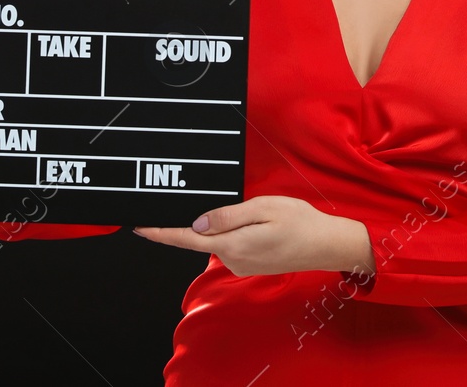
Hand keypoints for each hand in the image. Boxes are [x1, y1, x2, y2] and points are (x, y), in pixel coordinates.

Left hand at [133, 196, 374, 276]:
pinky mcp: (250, 265)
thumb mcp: (263, 207)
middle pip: (200, 237)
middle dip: (193, 222)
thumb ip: (227, 215)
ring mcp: (242, 265)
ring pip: (217, 240)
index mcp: (232, 245)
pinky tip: (250, 222)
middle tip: (194, 202)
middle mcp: (232, 260)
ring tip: (246, 210)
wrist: (327, 245)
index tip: (138, 227)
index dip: (160, 232)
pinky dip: (231, 232)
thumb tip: (197, 222)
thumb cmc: (301, 222)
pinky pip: (231, 245)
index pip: (185, 238)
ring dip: (218, 225)